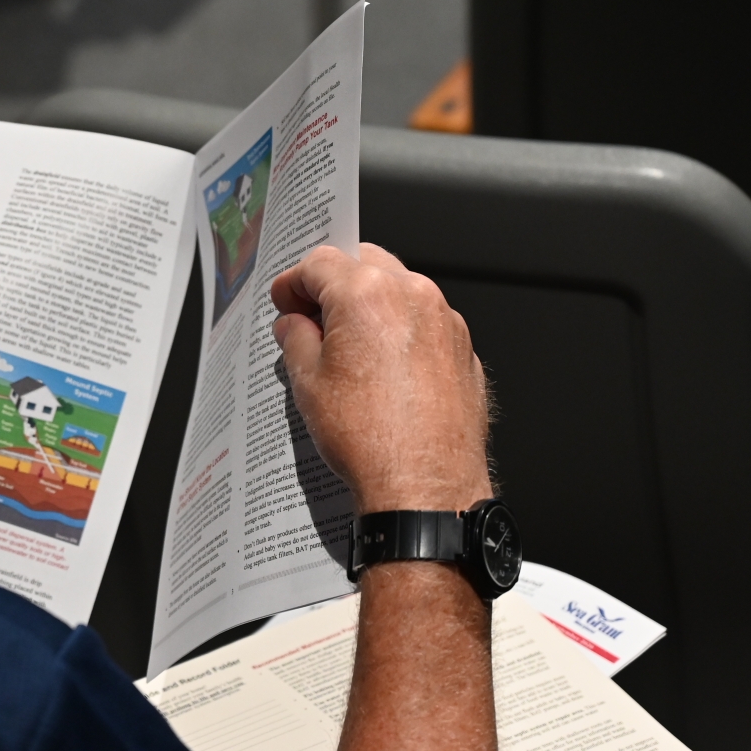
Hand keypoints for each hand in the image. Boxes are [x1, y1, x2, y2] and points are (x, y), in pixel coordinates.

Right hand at [271, 244, 489, 513]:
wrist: (425, 488)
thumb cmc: (372, 441)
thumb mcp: (309, 385)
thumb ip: (297, 340)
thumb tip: (295, 326)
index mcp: (367, 296)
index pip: (320, 262)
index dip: (294, 281)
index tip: (286, 300)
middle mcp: (413, 296)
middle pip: (364, 263)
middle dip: (335, 284)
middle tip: (313, 318)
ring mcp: (445, 321)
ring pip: (399, 290)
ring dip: (371, 305)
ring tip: (348, 348)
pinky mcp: (464, 349)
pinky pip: (426, 322)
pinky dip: (402, 331)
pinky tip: (384, 369)